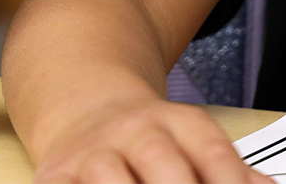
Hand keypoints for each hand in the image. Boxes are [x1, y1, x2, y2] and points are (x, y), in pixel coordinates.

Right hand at [32, 94, 268, 183]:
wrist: (86, 108)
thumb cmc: (152, 142)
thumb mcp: (194, 144)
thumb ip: (231, 171)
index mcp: (180, 123)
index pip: (212, 151)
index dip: (229, 181)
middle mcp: (136, 130)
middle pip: (162, 162)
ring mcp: (92, 152)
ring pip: (108, 177)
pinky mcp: (53, 175)